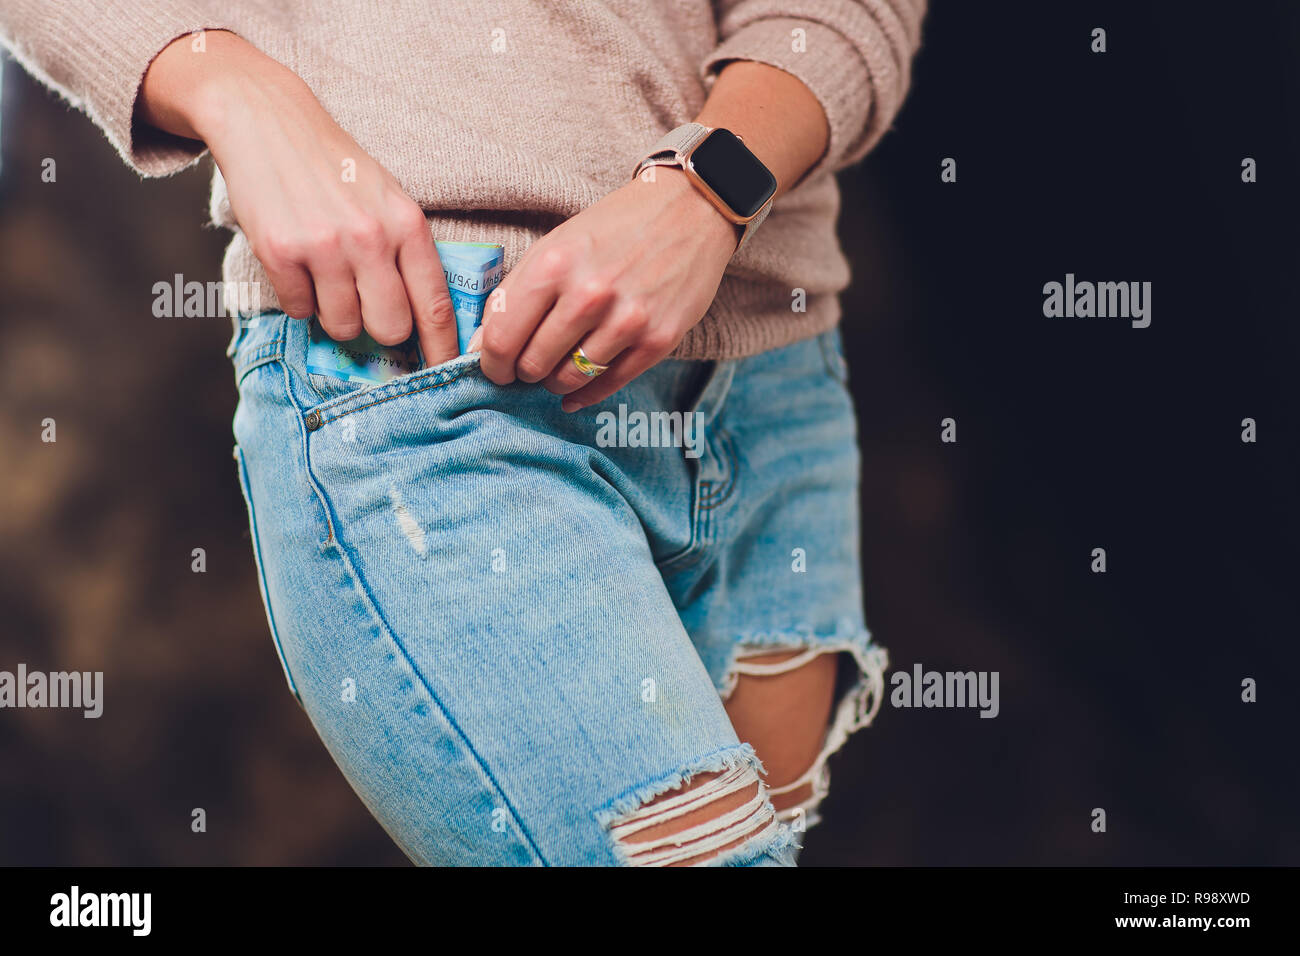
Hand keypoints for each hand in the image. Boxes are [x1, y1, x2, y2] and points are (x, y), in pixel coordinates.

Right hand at [139, 31, 458, 364]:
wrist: (268, 121)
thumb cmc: (336, 168)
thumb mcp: (389, 200)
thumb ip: (408, 254)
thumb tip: (424, 324)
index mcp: (407, 225)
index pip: (434, 305)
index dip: (442, 350)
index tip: (444, 373)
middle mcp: (370, 238)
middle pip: (390, 328)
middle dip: (380, 329)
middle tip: (367, 307)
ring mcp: (323, 246)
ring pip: (343, 325)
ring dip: (335, 313)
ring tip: (327, 276)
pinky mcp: (279, 252)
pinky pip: (299, 310)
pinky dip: (298, 297)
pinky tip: (298, 265)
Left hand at [469, 167, 737, 410]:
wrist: (690, 210)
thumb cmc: (615, 227)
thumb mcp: (557, 244)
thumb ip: (517, 292)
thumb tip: (481, 348)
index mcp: (553, 264)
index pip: (501, 337)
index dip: (490, 364)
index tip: (494, 369)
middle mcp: (589, 294)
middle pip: (533, 365)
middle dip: (524, 373)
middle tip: (528, 367)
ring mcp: (627, 319)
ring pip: (569, 380)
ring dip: (556, 382)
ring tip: (557, 370)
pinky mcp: (659, 339)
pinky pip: (608, 384)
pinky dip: (586, 394)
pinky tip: (576, 392)